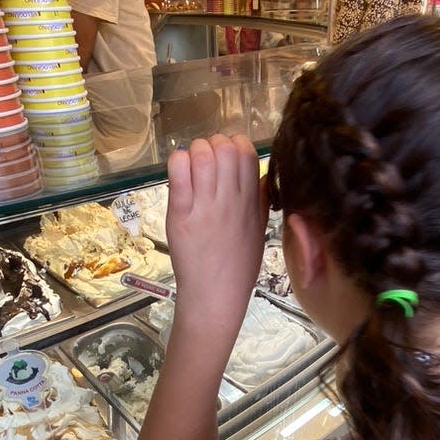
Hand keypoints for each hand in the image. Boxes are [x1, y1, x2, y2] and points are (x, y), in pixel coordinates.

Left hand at [166, 134, 267, 322]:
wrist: (216, 296)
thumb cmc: (237, 266)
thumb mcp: (258, 231)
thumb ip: (260, 200)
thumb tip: (262, 175)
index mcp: (251, 201)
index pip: (246, 152)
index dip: (234, 144)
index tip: (224, 156)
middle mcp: (230, 200)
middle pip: (225, 148)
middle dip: (212, 144)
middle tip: (204, 159)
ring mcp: (205, 207)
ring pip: (202, 155)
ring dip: (195, 150)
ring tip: (190, 165)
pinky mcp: (181, 216)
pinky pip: (179, 175)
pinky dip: (177, 162)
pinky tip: (178, 166)